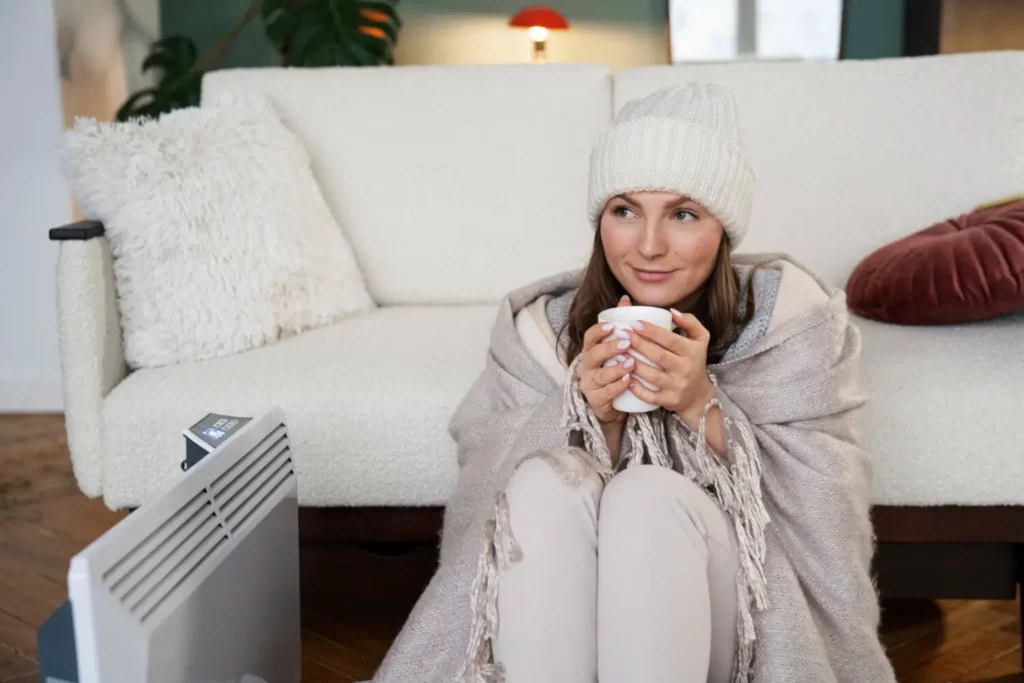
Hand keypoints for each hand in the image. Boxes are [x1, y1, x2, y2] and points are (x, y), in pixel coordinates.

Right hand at [577, 295, 633, 423]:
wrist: (612, 404)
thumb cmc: (614, 370)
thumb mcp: (614, 349)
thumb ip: (619, 324)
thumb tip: (625, 299)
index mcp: (591, 351)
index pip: (589, 337)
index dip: (599, 331)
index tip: (612, 326)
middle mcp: (587, 366)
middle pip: (593, 355)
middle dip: (609, 348)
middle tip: (627, 342)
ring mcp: (590, 384)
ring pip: (600, 375)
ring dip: (616, 368)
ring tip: (631, 363)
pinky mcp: (596, 400)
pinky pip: (605, 393)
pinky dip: (617, 387)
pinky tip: (628, 381)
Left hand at [624, 310, 716, 421]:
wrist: (699, 394)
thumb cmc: (694, 360)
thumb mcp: (700, 338)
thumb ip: (689, 321)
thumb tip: (671, 312)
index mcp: (691, 351)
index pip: (669, 339)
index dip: (651, 331)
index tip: (634, 323)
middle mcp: (686, 369)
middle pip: (657, 355)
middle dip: (637, 344)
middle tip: (621, 334)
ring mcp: (677, 386)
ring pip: (651, 375)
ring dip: (633, 364)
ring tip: (618, 353)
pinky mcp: (670, 400)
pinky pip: (650, 395)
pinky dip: (637, 388)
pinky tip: (625, 377)